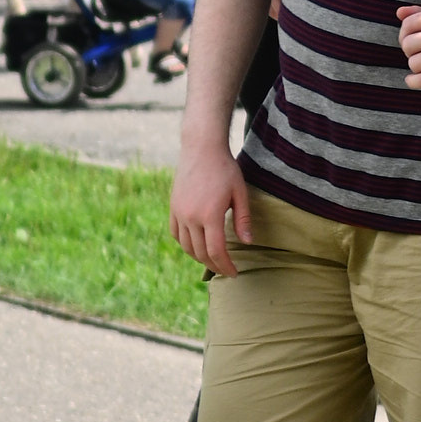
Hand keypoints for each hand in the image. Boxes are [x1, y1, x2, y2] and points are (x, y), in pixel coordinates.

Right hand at [170, 140, 250, 281]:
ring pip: (186, 246)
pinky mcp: (173, 207)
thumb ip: (242, 219)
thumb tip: (247, 243)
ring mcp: (179, 212)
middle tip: (225, 270)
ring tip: (212, 260)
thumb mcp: (240, 193)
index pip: (216, 251)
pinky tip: (195, 246)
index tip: (234, 273)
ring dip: (199, 257)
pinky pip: (176, 234)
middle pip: (201, 253)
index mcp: (210, 215)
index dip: (225, 266)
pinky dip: (185, 244)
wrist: (201, 148)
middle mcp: (191, 217)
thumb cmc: (225, 169)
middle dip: (214, 265)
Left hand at [395, 3, 420, 92]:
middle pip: (407, 44)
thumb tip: (399, 12)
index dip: (405, 35)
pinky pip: (419, 79)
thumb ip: (419, 15)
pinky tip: (414, 80)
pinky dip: (412, 82)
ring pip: (413, 63)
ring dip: (417, 69)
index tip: (415, 42)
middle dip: (410, 53)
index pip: (408, 24)